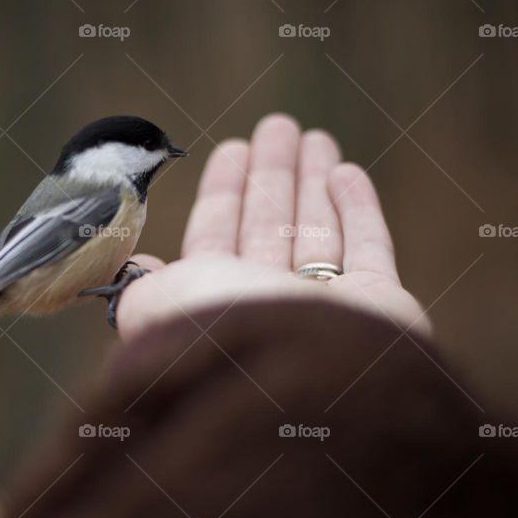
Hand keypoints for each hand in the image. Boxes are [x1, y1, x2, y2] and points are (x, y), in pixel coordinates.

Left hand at [116, 114, 429, 340]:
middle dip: (272, 175)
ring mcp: (327, 309)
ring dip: (314, 182)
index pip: (218, 234)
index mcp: (217, 303)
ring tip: (312, 136)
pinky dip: (359, 210)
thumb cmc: (224, 339)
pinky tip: (345, 172)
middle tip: (278, 126)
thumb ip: (143, 281)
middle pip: (271, 226)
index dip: (225, 191)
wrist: (304, 391)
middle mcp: (269, 305)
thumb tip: (136, 264)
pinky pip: (370, 249)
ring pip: (319, 232)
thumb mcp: (156, 305)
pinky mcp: (381, 310)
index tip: (231, 149)